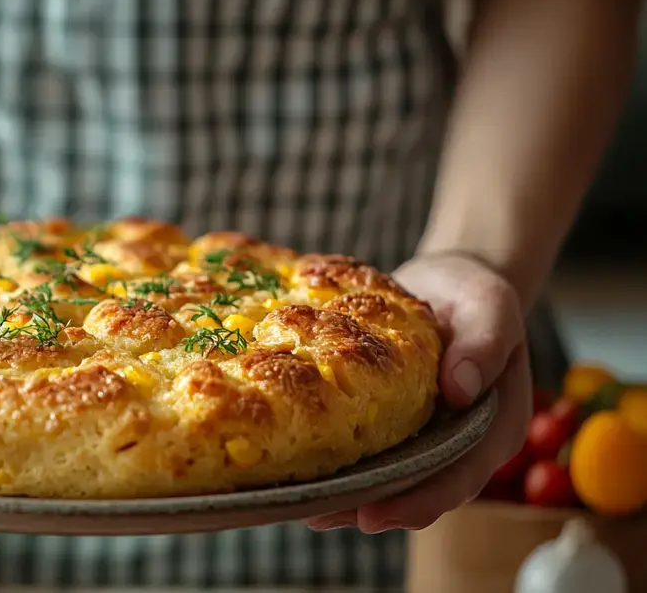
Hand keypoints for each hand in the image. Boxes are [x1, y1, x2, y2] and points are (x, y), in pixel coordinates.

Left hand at [307, 252, 532, 532]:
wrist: (447, 282)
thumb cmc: (474, 295)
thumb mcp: (489, 308)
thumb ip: (483, 344)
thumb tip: (460, 389)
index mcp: (494, 425)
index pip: (461, 475)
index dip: (421, 501)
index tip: (377, 513)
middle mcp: (460, 442)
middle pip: (420, 490)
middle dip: (373, 508)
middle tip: (323, 515)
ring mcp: (428, 437)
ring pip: (393, 479)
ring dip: (351, 496)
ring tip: (304, 507)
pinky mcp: (397, 425)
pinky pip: (373, 452)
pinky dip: (343, 464)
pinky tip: (306, 471)